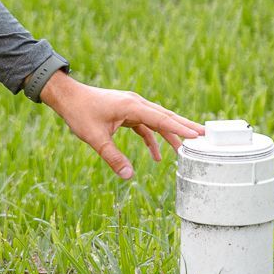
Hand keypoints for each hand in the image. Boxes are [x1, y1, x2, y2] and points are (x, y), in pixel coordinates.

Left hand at [39, 71, 203, 180]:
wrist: (68, 96)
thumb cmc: (79, 113)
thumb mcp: (95, 138)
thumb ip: (113, 157)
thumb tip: (129, 176)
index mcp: (132, 106)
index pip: (161, 119)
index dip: (179, 129)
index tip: (197, 137)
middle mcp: (136, 103)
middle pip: (166, 116)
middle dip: (185, 127)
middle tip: (206, 135)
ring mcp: (132, 107)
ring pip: (158, 121)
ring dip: (172, 134)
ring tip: (189, 147)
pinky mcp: (127, 112)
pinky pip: (145, 126)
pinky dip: (153, 139)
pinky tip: (158, 156)